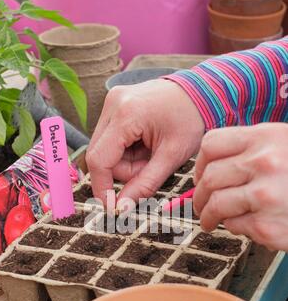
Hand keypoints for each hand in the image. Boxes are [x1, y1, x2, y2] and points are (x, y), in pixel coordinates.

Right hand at [86, 79, 204, 208]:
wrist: (202, 92)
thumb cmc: (191, 120)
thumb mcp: (172, 156)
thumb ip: (144, 184)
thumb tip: (121, 207)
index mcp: (126, 114)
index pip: (99, 160)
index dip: (102, 187)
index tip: (111, 207)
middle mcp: (113, 104)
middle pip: (100, 156)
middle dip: (124, 171)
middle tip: (151, 166)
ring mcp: (112, 102)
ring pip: (104, 150)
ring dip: (126, 161)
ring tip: (151, 152)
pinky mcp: (114, 105)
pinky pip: (110, 140)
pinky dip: (126, 150)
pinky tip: (145, 143)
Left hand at [193, 123, 287, 250]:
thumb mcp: (284, 145)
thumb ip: (251, 150)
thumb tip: (209, 169)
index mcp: (265, 137)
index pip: (211, 144)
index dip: (199, 164)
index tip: (201, 178)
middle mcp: (264, 163)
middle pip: (209, 178)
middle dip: (199, 196)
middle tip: (200, 206)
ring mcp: (264, 196)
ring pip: (216, 204)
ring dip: (207, 216)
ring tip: (210, 221)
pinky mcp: (267, 226)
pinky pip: (234, 225)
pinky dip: (234, 227)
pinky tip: (248, 225)